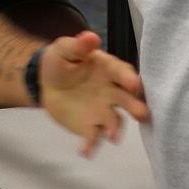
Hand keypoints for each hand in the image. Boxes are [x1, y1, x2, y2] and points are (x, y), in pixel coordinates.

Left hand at [37, 31, 148, 156]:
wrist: (46, 82)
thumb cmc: (62, 61)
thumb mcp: (65, 49)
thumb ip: (78, 46)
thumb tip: (90, 37)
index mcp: (109, 70)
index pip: (123, 74)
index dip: (129, 79)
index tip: (134, 85)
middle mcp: (112, 92)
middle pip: (128, 101)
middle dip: (136, 107)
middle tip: (143, 114)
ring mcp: (103, 111)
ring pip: (114, 122)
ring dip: (115, 130)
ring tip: (112, 136)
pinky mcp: (90, 127)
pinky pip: (93, 137)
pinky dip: (91, 145)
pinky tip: (85, 151)